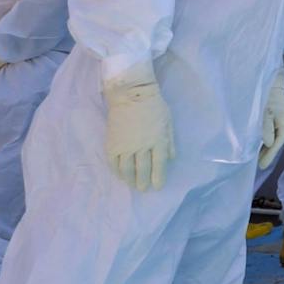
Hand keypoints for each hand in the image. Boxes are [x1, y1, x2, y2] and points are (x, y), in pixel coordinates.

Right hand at [104, 65, 175, 191]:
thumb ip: (170, 141)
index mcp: (158, 141)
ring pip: (127, 171)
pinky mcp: (112, 145)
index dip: (158, 178)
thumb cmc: (154, 106)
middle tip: (144, 189)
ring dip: (130, 181)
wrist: (131, 94)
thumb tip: (171, 159)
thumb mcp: (168, 122)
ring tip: (133, 185)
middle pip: (143, 171)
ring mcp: (125, 147)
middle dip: (144, 182)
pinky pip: (114, 164)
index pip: (159, 166)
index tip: (158, 187)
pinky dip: (117, 172)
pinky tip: (121, 176)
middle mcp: (141, 147)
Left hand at [259, 69, 283, 167]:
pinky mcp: (275, 113)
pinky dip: (265, 137)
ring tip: (257, 155)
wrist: (270, 76)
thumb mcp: (265, 111)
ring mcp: (281, 117)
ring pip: (274, 135)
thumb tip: (268, 144)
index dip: (270, 154)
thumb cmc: (267, 94)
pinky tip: (259, 141)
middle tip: (259, 163)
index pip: (279, 141)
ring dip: (266, 145)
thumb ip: (266, 127)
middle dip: (268, 152)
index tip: (261, 166)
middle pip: (277, 140)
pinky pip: (271, 129)